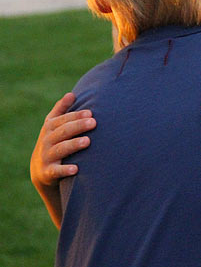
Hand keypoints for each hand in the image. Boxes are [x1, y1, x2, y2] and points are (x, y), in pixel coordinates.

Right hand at [30, 92, 94, 228]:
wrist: (41, 170)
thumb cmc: (53, 142)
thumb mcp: (53, 126)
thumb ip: (61, 110)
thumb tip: (71, 94)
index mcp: (50, 128)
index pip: (62, 120)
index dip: (75, 116)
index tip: (90, 112)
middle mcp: (47, 141)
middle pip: (62, 132)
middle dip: (78, 126)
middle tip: (94, 122)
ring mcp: (47, 157)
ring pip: (60, 149)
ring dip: (73, 145)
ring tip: (87, 141)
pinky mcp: (48, 172)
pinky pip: (56, 171)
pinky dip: (65, 170)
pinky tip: (76, 169)